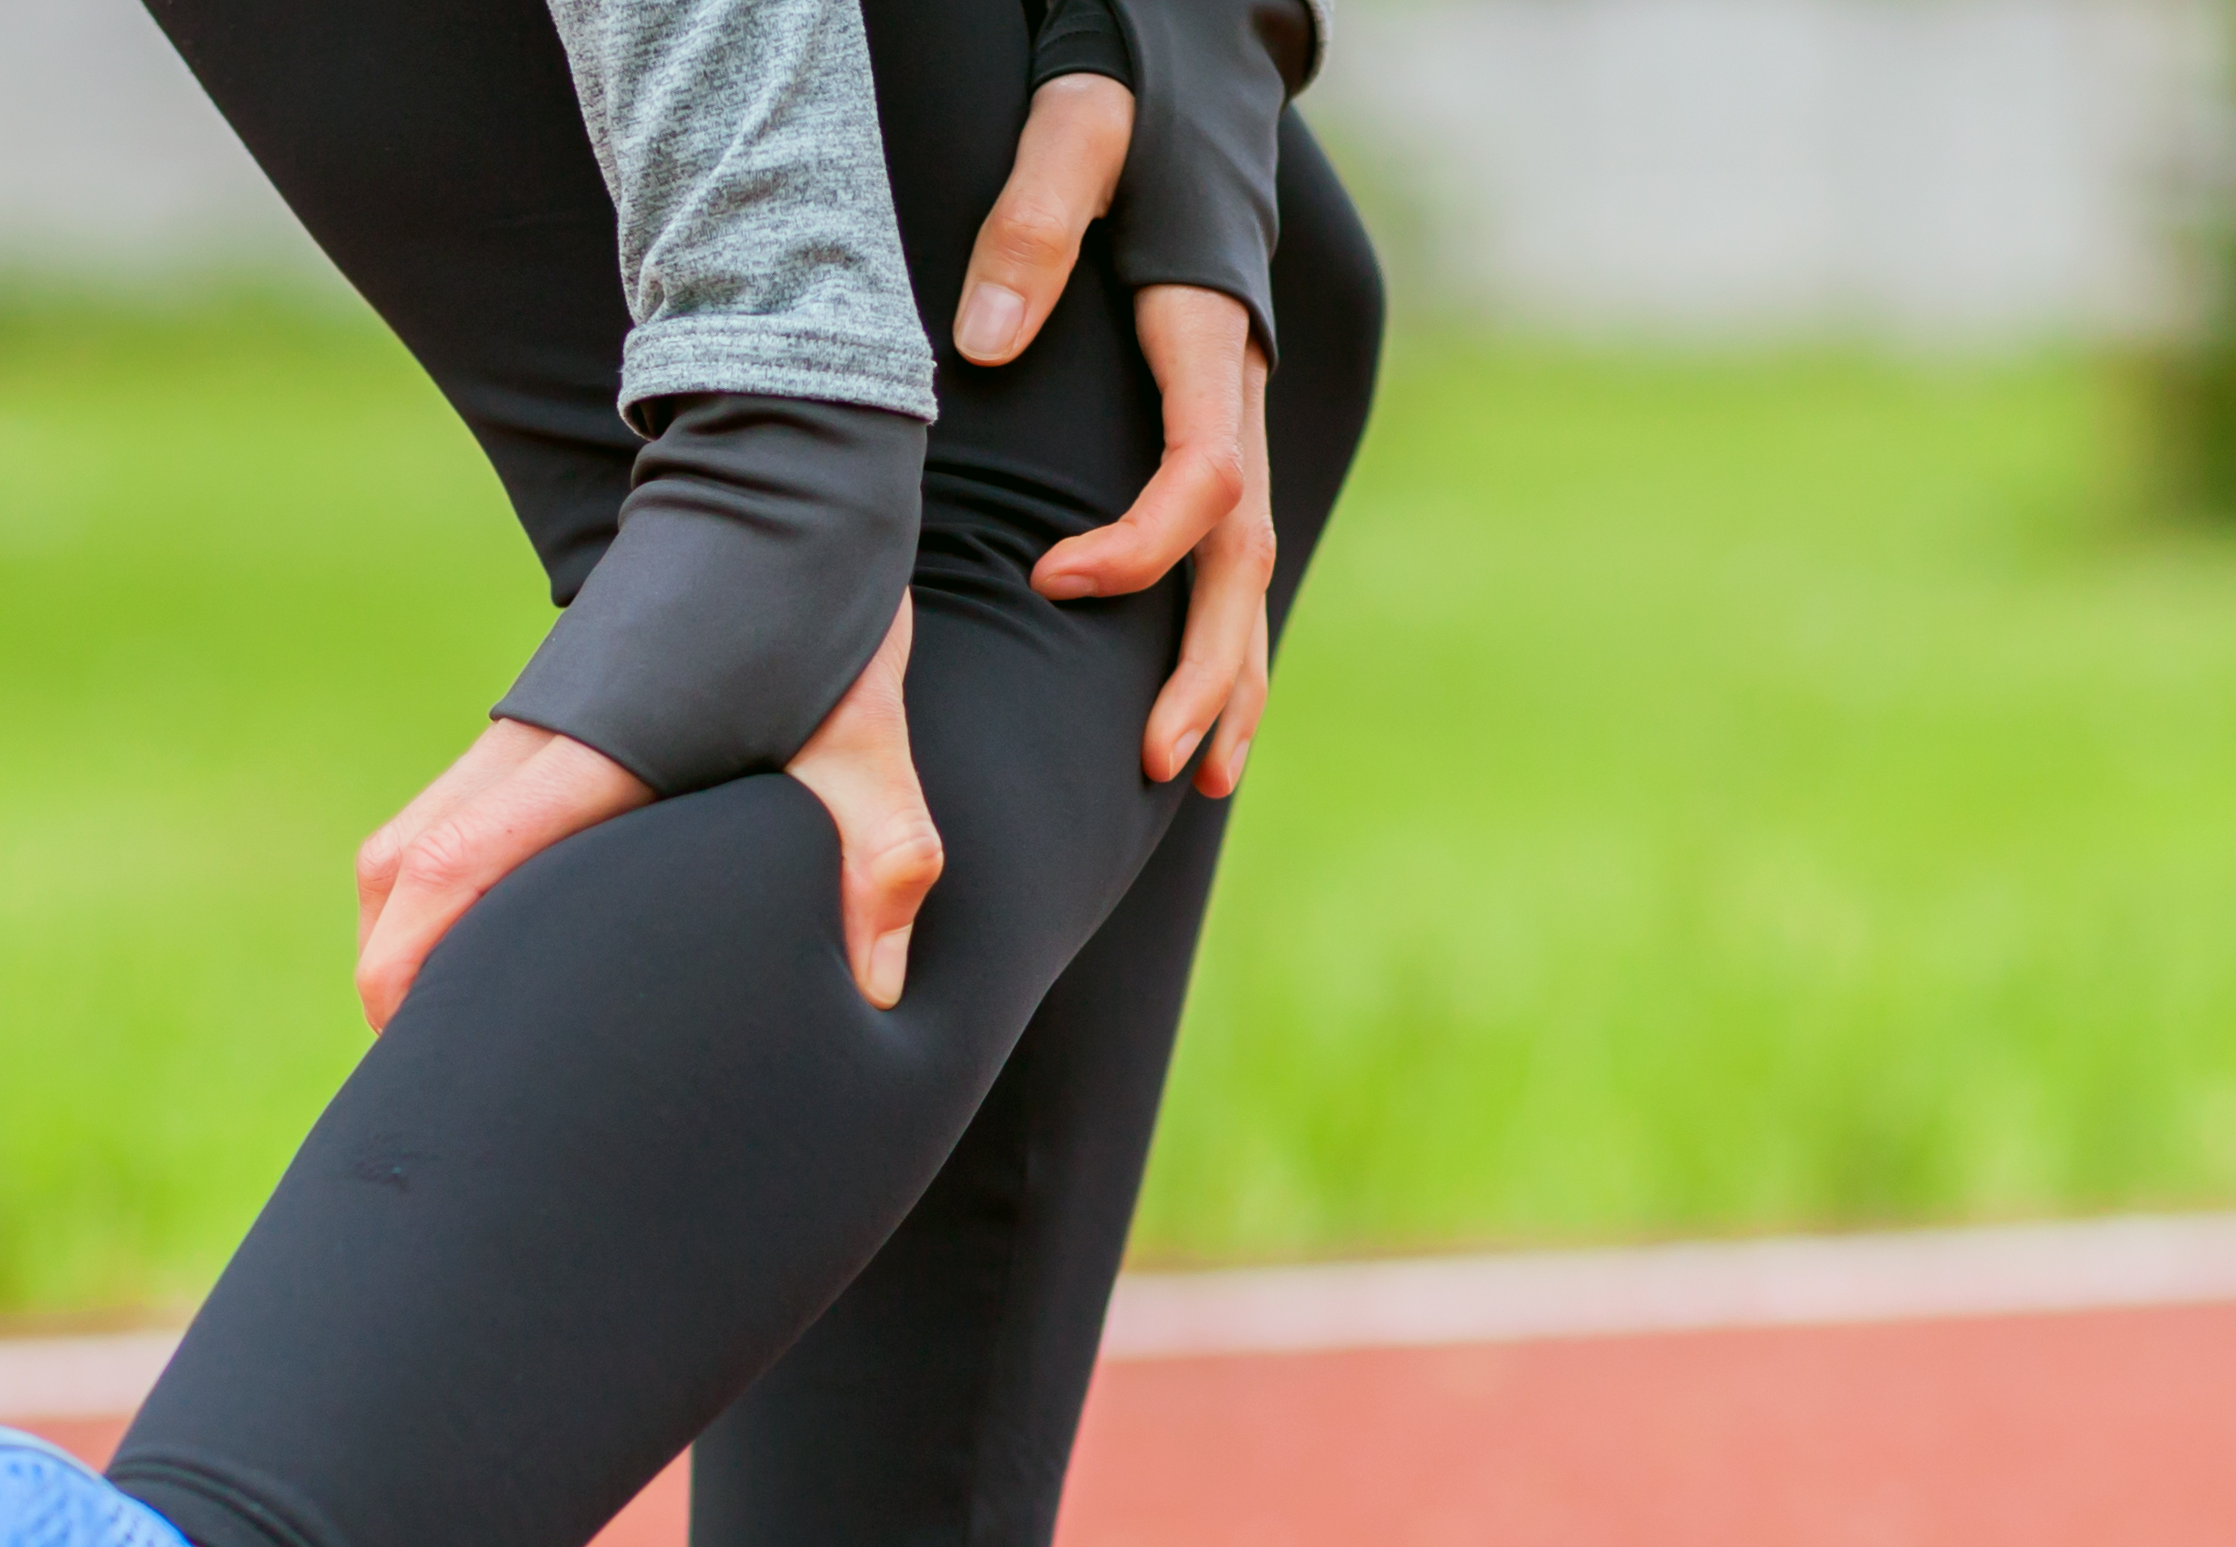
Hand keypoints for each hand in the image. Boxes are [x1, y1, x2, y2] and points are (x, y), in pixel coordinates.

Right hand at [349, 597, 939, 1026]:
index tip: (401, 1046)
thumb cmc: (820, 623)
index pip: (453, 860)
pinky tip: (493, 962)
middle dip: (390, 973)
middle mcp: (532, 739)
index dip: (408, 960)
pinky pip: (447, 821)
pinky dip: (435, 896)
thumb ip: (879, 858)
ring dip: (404, 935)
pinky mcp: (537, 726)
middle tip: (428, 1081)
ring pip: (406, 843)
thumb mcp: (869, 742)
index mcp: (593, 750)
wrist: (785, 497)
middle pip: (397, 865)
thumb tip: (874, 994)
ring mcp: (523, 728)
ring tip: (449, 1038)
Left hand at [951, 85, 1277, 795]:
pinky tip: (1198, 716)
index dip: (1138, 546)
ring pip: (1249, 573)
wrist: (1181, 81)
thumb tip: (986, 340)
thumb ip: (1034, 218)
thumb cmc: (1122, 100)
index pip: (1202, 477)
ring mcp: (1240, 421)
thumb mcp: (1077, 129)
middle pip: (1242, 556)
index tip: (1051, 577)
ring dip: (1229, 679)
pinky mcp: (1220, 434)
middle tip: (1152, 755)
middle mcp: (1241, 395)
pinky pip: (1228, 556)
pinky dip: (1220, 640)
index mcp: (1210, 338)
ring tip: (1195, 776)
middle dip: (1206, 666)